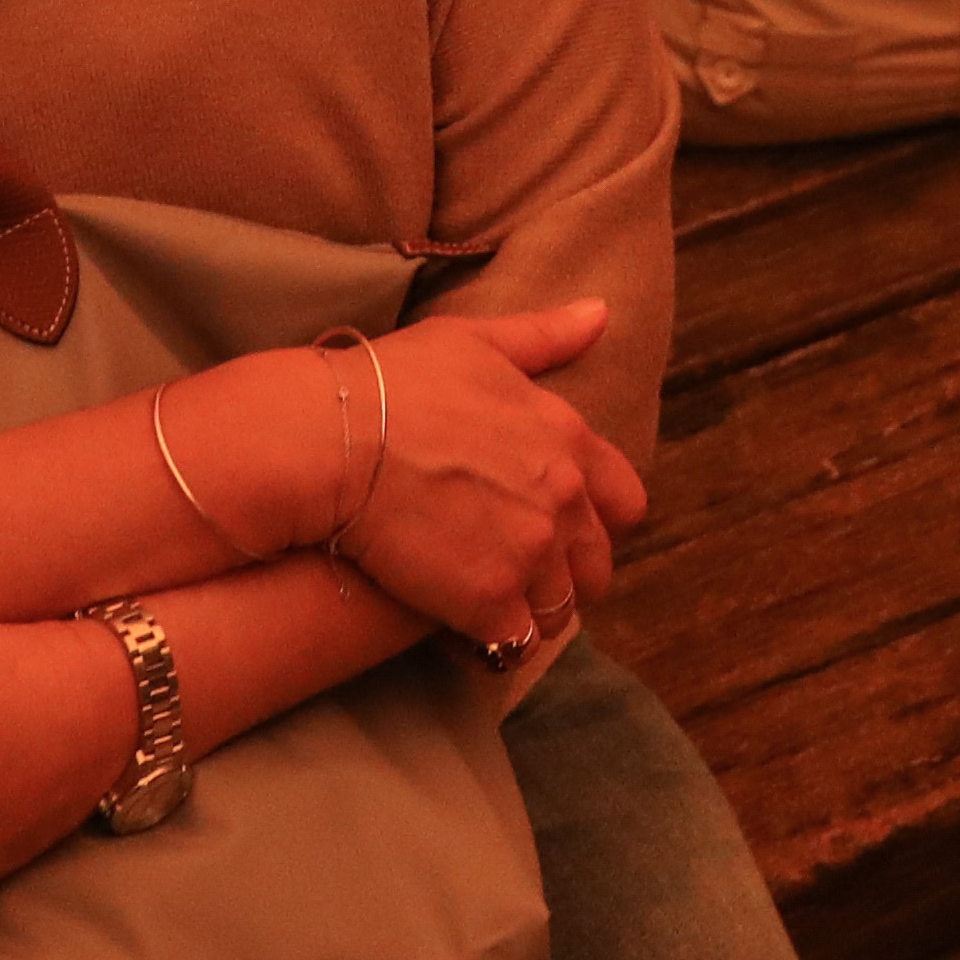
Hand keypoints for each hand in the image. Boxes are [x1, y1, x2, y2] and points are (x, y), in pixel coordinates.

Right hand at [323, 303, 644, 660]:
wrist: (335, 440)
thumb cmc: (396, 382)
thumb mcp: (475, 341)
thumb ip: (544, 336)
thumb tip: (601, 313)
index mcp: (567, 439)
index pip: (624, 502)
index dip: (598, 521)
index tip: (564, 526)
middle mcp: (563, 500)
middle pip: (597, 566)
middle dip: (569, 575)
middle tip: (521, 574)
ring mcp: (530, 555)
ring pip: (559, 612)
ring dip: (531, 613)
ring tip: (489, 605)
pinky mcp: (488, 603)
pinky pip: (513, 646)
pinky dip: (493, 646)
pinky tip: (463, 633)